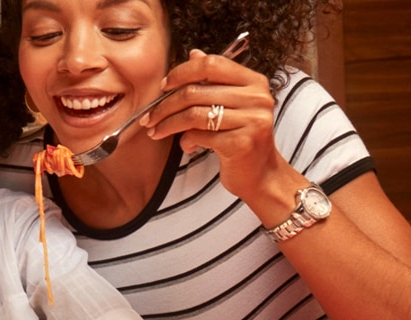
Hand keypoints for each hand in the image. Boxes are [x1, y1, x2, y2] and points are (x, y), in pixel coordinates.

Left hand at [140, 49, 288, 200]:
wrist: (261, 174)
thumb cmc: (241, 138)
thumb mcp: (232, 105)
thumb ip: (214, 79)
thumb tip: (194, 53)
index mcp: (254, 82)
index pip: (211, 64)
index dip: (182, 72)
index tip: (164, 86)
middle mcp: (257, 98)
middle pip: (195, 91)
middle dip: (164, 106)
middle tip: (149, 117)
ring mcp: (252, 120)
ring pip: (193, 114)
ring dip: (168, 124)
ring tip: (156, 131)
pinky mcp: (242, 143)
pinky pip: (200, 136)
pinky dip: (186, 141)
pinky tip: (186, 146)